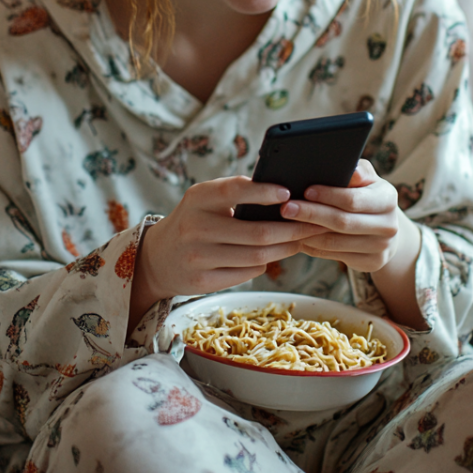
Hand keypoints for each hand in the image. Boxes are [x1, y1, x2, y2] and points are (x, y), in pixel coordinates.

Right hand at [128, 176, 323, 331]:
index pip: (235, 190)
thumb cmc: (194, 220)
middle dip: (292, 229)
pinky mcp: (202, 282)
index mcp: (198, 198)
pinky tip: (274, 256)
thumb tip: (283, 193)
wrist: (158, 258)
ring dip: (285, 249)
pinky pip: (247, 273)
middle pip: (256, 233)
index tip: (289, 193)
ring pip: (256, 257)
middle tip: (315, 224)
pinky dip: (265, 264)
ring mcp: (198, 257)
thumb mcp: (204, 200)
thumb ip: (235, 193)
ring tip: (301, 240)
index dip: (264, 192)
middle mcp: (195, 227)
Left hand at [282, 160, 425, 328]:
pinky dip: (313, 247)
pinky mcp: (372, 264)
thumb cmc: (368, 195)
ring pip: (335, 242)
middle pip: (342, 222)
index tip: (305, 191)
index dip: (328, 195)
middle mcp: (389, 225)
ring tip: (287, 224)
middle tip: (286, 208)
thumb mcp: (367, 180)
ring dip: (307, 233)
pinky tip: (299, 238)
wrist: (386, 229)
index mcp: (388, 198)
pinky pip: (335, 256)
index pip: (353, 199)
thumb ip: (358, 172)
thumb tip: (351, 171)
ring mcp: (382, 247)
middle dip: (311, 214)